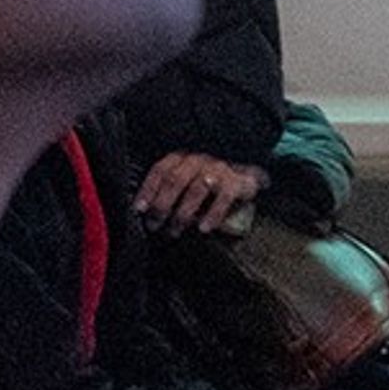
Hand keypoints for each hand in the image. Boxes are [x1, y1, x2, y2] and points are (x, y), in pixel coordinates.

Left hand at [135, 150, 269, 234]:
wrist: (249, 175)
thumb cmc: (210, 181)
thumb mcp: (187, 178)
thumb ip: (169, 188)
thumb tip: (143, 211)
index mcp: (184, 157)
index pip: (162, 169)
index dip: (148, 189)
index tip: (139, 209)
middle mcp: (200, 159)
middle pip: (176, 179)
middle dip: (162, 205)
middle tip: (155, 225)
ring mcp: (220, 169)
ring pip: (197, 189)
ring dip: (182, 214)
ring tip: (174, 231)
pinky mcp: (238, 180)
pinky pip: (223, 197)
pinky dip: (212, 214)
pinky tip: (203, 228)